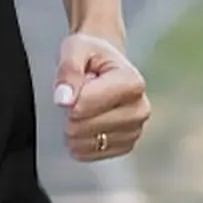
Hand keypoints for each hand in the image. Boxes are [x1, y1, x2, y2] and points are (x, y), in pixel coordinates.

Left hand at [53, 33, 149, 161]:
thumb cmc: (92, 55)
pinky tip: (86, 122)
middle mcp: (139, 109)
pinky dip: (79, 141)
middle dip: (69, 112)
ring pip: (84, 143)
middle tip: (78, 95)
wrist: (106, 64)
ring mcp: (135, 131)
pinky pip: (88, 154)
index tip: (73, 83)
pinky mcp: (125, 146)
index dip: (68, 96)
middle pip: (82, 126)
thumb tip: (63, 99)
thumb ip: (68, 70)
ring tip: (84, 107)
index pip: (84, 104)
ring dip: (73, 127)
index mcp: (132, 82)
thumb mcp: (75, 49)